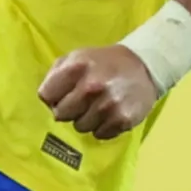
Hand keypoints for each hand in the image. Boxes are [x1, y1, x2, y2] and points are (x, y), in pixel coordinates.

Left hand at [38, 45, 158, 140]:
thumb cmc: (103, 63)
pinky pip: (99, 134)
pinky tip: (110, 113)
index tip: (62, 94)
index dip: (53, 96)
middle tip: (81, 101)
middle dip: (68, 109)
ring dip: (86, 119)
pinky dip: (102, 127)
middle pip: (61, 114)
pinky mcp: (122, 119)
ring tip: (98, 105)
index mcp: (76, 67)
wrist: (144, 66)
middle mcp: (91, 86)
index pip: (46, 95)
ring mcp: (107, 104)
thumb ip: (56, 74)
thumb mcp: (77, 57)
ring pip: (79, 127)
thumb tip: (46, 98)